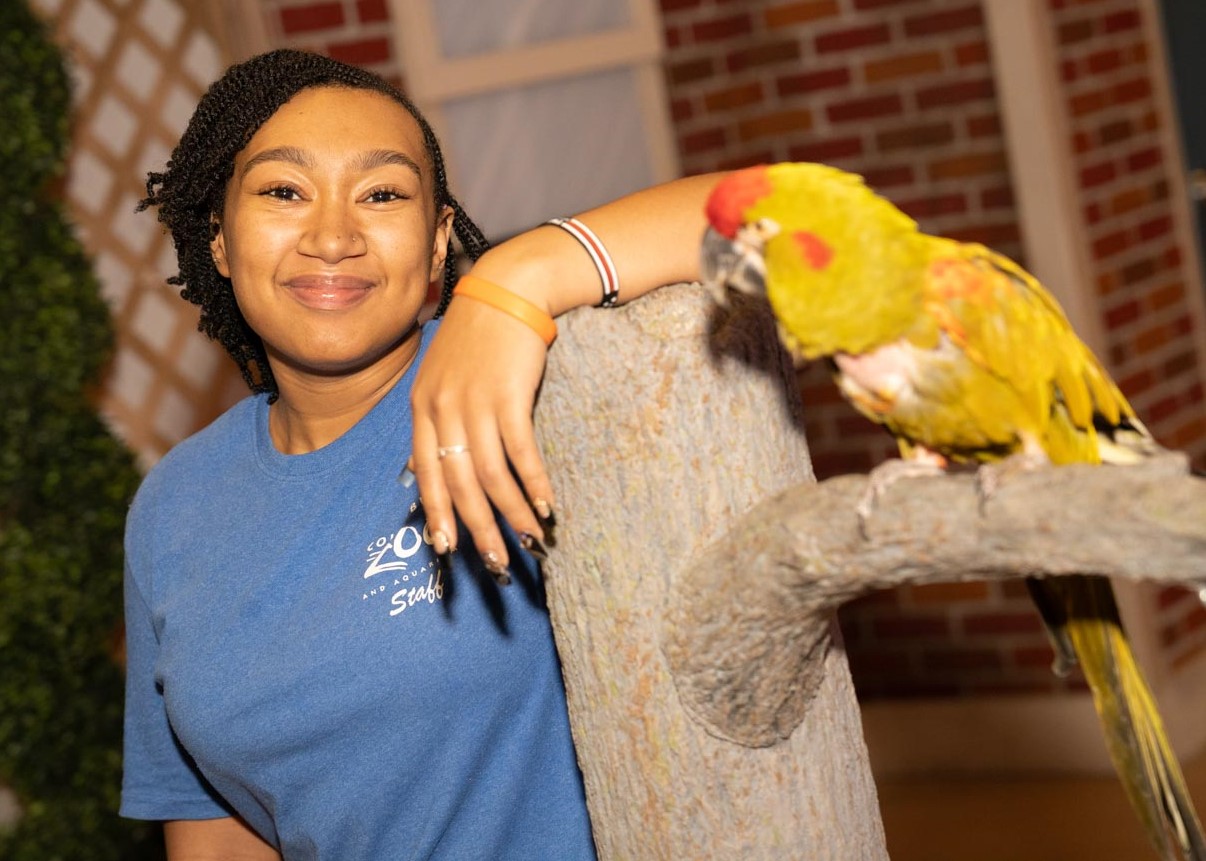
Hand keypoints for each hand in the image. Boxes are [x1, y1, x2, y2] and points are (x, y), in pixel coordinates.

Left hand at [409, 293, 553, 579]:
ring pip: (491, 475)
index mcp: (422, 408)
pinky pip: (521, 452)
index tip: (448, 549)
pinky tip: (547, 505)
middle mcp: (443, 409)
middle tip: (495, 563)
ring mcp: (476, 403)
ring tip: (529, 540)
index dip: (438, 514)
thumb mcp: (441, 377)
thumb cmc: (477, 337)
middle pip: (459, 484)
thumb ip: (434, 422)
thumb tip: (426, 471)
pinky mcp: (509, 395)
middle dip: (477, 529)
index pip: (426, 474)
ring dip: (512, 513)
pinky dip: (534, 483)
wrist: (507, 290)